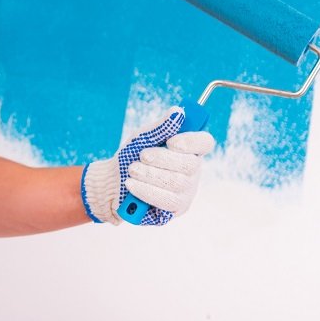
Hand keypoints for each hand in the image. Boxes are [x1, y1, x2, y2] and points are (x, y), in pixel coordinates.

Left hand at [81, 107, 214, 225]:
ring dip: (150, 174)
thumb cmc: (133, 155)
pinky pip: (167, 200)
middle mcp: (193, 171)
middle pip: (190, 164)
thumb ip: (161, 126)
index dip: (192, 142)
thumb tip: (178, 112)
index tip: (171, 141)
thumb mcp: (143, 137)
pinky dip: (146, 190)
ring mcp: (187, 191)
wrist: (115, 180)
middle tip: (141, 155)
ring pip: (177, 183)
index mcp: (188, 149)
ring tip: (131, 169)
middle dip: (162, 159)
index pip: (204, 142)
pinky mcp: (176, 208)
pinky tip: (132, 185)